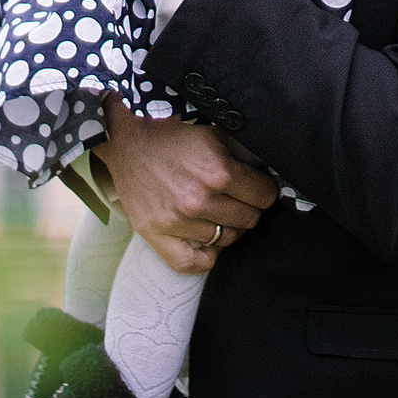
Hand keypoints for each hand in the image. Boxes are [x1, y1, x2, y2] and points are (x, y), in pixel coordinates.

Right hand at [99, 102, 278, 273]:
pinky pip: (192, 263)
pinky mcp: (156, 236)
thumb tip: (271, 167)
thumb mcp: (214, 133)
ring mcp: (177, 222)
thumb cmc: (173, 135)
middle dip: (249, 207)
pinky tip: (207, 240)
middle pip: (249, 220)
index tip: (257, 186)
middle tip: (238, 198)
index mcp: (219, 173)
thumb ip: (243, 153)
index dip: (264, 189)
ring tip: (219, 212)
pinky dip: (205, 256)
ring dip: (227, 227)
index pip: (265, 196)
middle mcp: (199, 201)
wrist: (127, 140)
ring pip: (226, 240)